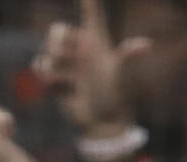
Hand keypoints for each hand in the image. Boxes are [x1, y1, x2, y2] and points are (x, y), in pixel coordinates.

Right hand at [34, 0, 149, 139]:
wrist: (102, 123)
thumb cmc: (115, 98)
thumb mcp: (119, 74)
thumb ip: (126, 56)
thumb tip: (147, 44)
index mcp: (96, 41)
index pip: (92, 13)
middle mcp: (81, 49)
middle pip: (57, 30)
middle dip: (58, 43)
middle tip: (72, 60)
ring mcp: (68, 64)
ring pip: (48, 52)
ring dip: (56, 68)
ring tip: (72, 83)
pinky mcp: (57, 78)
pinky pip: (40, 67)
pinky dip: (46, 77)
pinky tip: (61, 88)